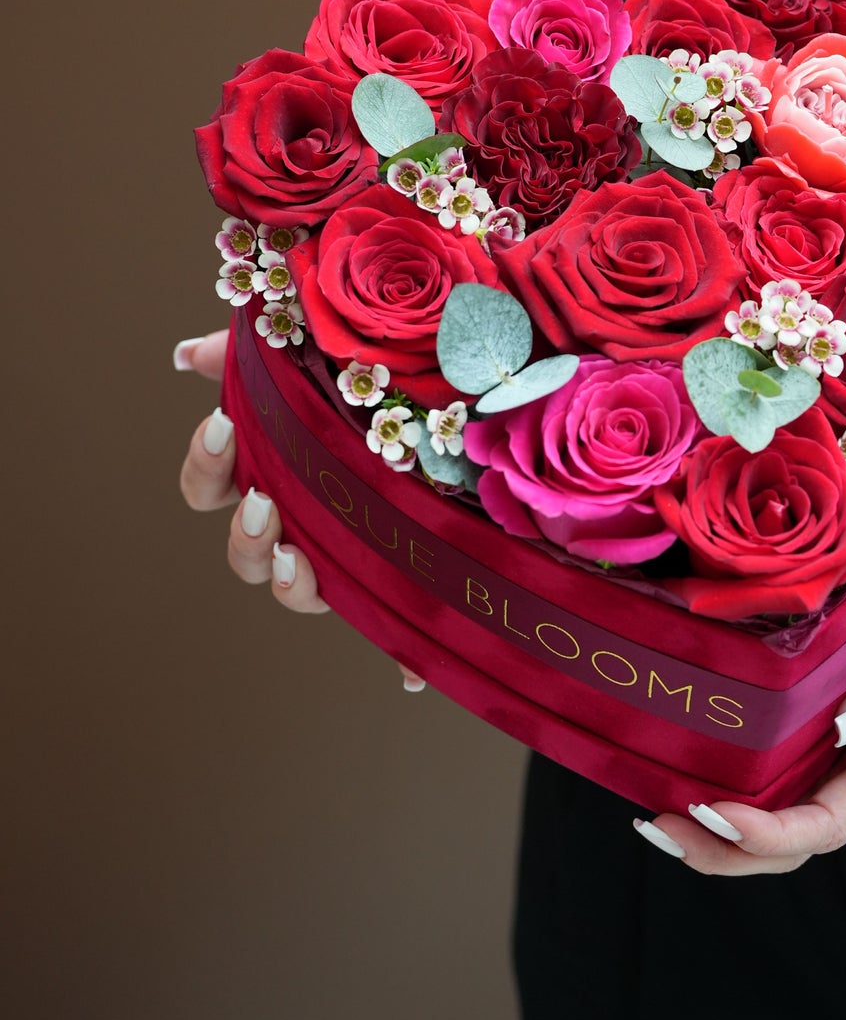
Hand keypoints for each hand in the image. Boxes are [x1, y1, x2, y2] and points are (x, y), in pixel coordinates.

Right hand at [175, 328, 425, 690]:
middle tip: (267, 506)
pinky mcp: (406, 573)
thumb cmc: (387, 372)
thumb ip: (257, 347)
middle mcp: (305, 514)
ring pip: (299, 590)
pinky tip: (412, 671)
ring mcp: (352, 547)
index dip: (206, 465)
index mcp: (280, 462)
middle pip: (245, 551)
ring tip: (298, 561)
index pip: (214, 483)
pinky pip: (400, 633)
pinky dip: (403, 659)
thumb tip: (189, 355)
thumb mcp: (322, 348)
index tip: (226, 428)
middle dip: (244, 536)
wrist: (481, 392)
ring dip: (291, 584)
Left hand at [636, 582, 845, 875]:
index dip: (770, 833)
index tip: (720, 815)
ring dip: (708, 826)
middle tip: (661, 825)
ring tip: (650, 814)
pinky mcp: (811, 724)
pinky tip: (671, 765)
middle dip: (720, 847)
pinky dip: (716, 777)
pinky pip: (762, 768)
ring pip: (765, 815)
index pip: (824, 825)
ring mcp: (829, 755)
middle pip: (782, 842)